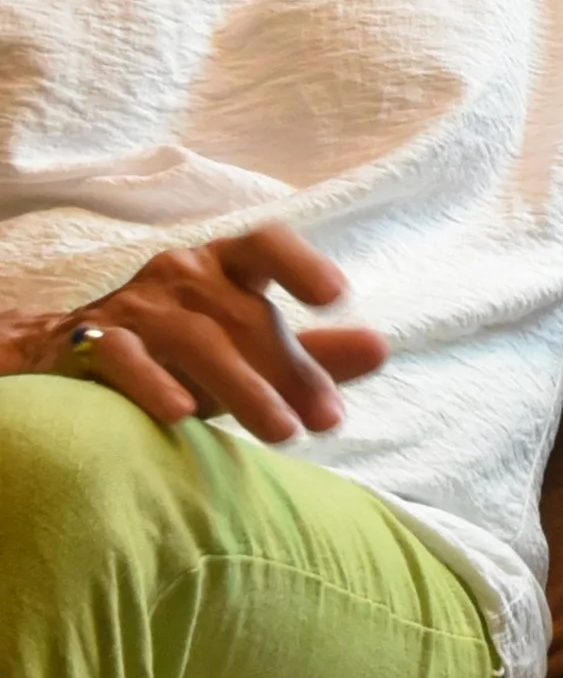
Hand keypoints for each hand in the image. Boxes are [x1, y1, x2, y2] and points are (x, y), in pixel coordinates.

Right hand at [0, 226, 387, 441]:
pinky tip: (185, 414)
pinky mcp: (91, 344)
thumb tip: (383, 350)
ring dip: (244, 387)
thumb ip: (310, 352)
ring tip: (283, 433)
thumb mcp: (244, 348)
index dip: (301, 263)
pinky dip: (155, 382)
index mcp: (223, 263)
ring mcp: (136, 305)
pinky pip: (124, 358)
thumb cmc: (177, 349)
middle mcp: (182, 272)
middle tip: (326, 421)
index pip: (266, 243)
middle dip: (290, 369)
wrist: (64, 354)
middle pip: (245, 315)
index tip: (336, 297)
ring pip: (197, 340)